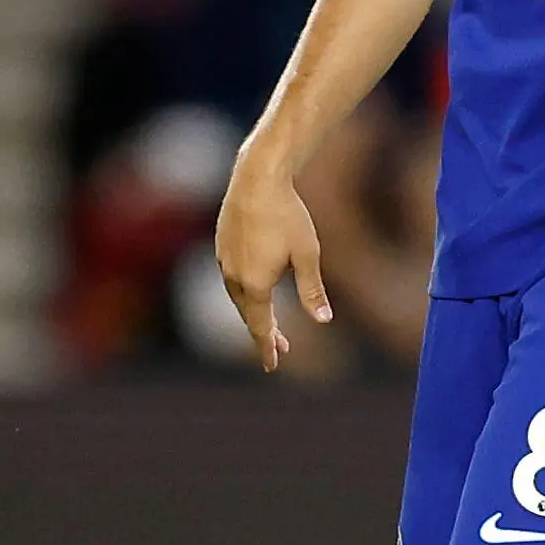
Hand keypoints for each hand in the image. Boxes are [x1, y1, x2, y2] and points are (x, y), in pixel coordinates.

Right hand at [214, 145, 332, 372]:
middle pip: (247, 315)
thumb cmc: (287, 215)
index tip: (272, 366)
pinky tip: (256, 285)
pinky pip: (231, 277)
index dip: (268, 348)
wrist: (258, 178)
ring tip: (269, 320)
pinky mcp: (221, 244)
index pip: (260, 327)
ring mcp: (223, 259)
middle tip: (281, 348)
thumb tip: (323, 321)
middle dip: (264, 333)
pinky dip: (244, 291)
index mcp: (255, 284)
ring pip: (237, 297)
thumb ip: (312, 291)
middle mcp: (234, 276)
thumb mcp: (307, 254)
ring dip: (253, 312)